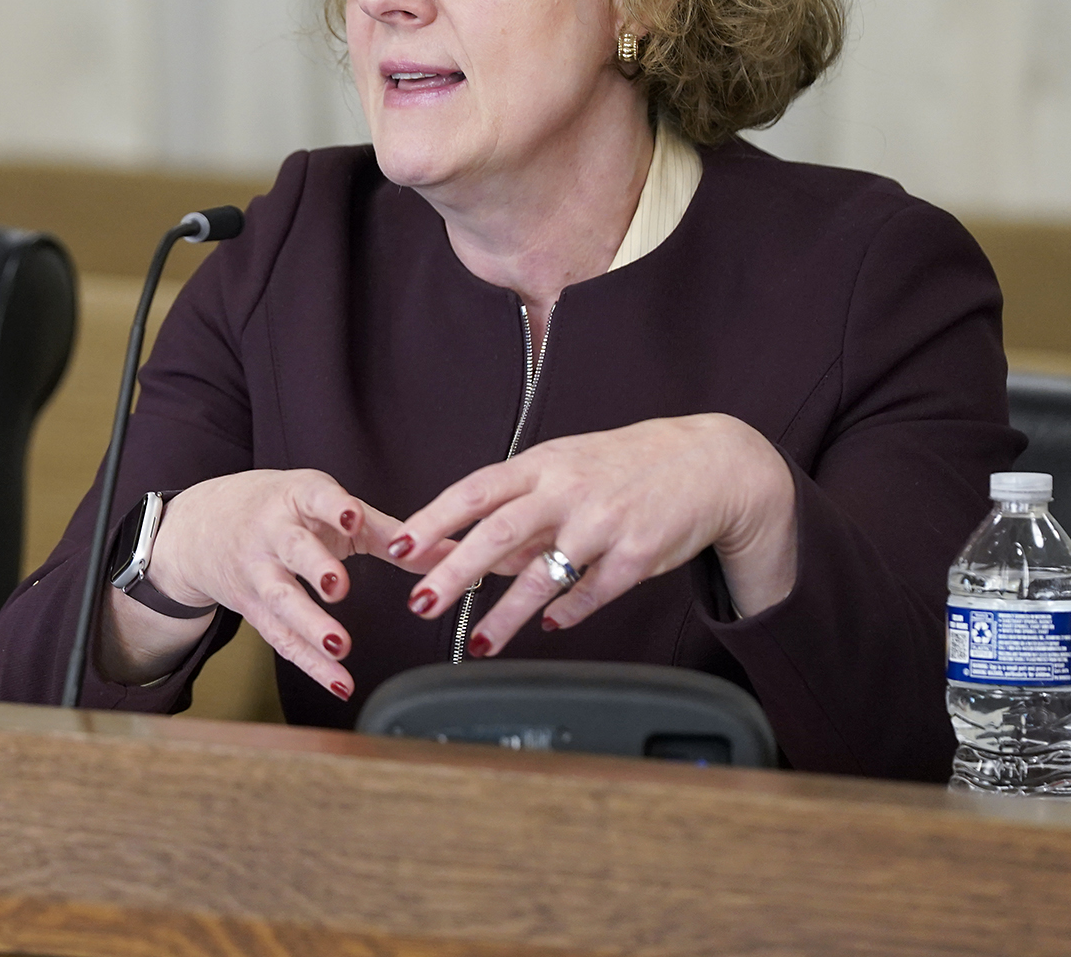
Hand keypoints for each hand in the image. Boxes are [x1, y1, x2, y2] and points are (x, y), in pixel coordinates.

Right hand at [101, 468, 452, 699]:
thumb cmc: (280, 510)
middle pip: (292, 550)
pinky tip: (339, 683)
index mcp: (296, 498)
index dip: (332, 507)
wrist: (202, 526)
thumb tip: (458, 550)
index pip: (314, 496)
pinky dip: (310, 663)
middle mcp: (272, 534)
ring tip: (340, 646)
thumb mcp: (326, 505)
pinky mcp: (252, 607)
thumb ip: (389, 531)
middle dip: (315, 567)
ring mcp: (258, 571)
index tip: (352, 515)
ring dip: (310, 624)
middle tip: (338, 585)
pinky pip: (281, 639)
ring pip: (281, 600)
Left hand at [384, 414, 797, 655]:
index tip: (397, 546)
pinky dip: (568, 612)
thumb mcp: (564, 466)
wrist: (708, 462)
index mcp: (541, 466)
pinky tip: (549, 626)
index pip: (473, 491)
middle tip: (420, 603)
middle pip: (498, 534)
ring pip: (543, 576)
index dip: (432, 519)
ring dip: (506, 615)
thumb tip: (462, 548)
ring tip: (477, 643)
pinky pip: (593, 592)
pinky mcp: (638, 554)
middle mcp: (567, 492)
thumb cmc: (622, 466)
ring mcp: (603, 523)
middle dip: (454, 573)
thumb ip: (517, 506)